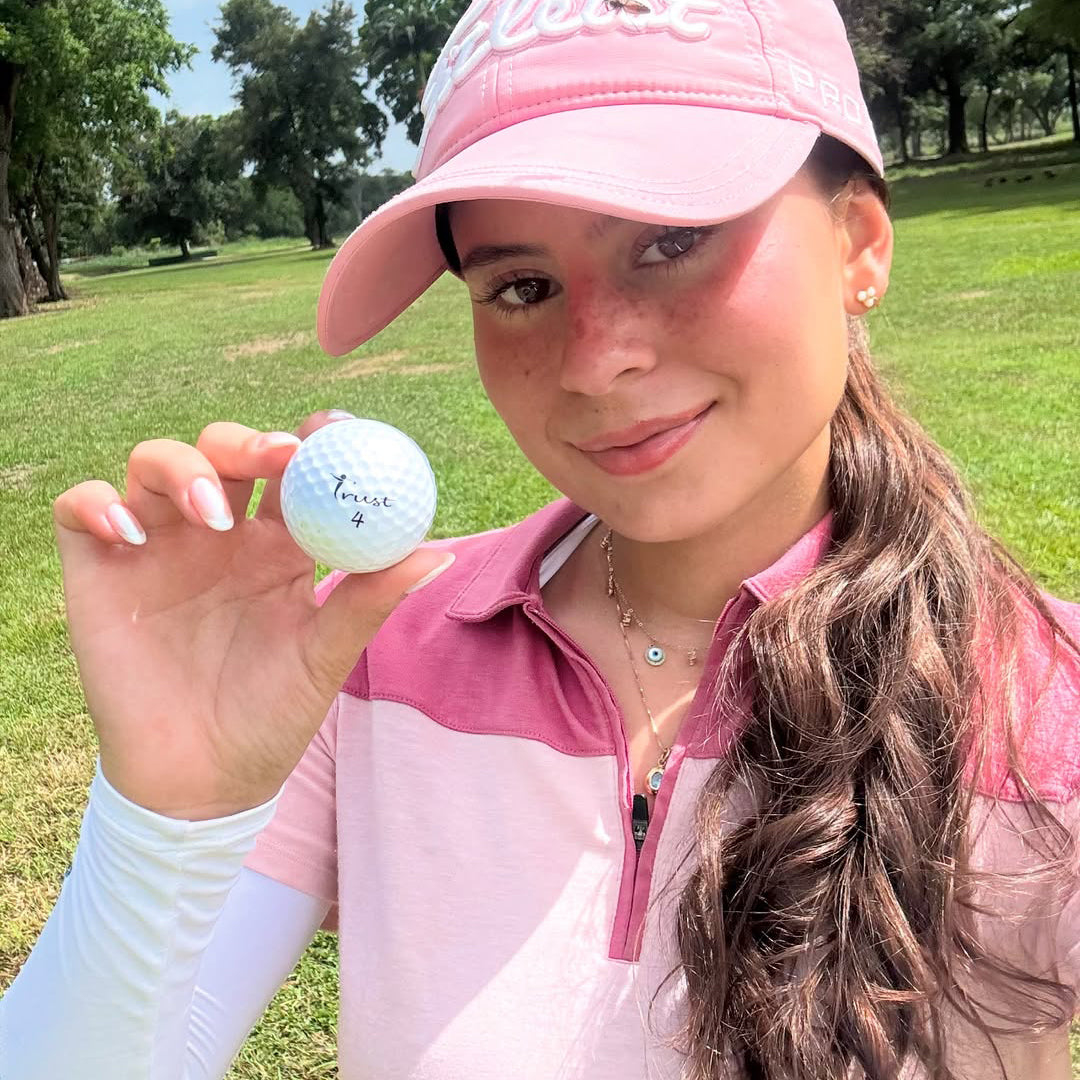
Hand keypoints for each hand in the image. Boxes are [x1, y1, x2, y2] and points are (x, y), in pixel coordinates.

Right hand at [52, 411, 453, 818]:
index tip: (337, 430)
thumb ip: (370, 599)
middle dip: (249, 440)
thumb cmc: (271, 717)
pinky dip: (98, 503)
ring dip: (181, 469)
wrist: (204, 783)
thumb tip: (438, 553)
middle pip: (224, 450)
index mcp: (277, 545)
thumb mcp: (325, 656)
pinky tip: (129, 533)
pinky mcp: (100, 570)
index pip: (291, 470)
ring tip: (213, 513)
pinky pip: (81, 508)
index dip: (312, 440)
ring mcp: (156, 547)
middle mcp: (218, 534)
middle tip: (282, 456)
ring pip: (156, 464)